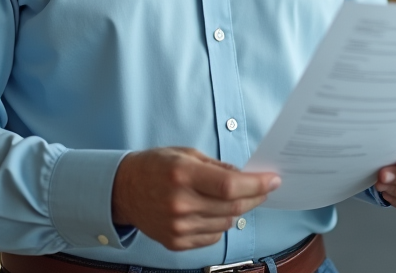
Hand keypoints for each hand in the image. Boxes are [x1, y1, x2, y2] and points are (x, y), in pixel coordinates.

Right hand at [112, 147, 279, 250]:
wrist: (123, 190)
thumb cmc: (155, 167)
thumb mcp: (186, 154)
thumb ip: (217, 167)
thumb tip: (245, 177)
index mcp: (182, 175)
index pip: (230, 185)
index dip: (256, 184)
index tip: (273, 180)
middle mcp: (180, 203)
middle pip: (233, 206)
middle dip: (255, 197)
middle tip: (264, 188)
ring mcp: (177, 226)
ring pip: (226, 223)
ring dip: (237, 210)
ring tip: (230, 197)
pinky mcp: (176, 242)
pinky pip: (212, 236)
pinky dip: (219, 223)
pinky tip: (211, 210)